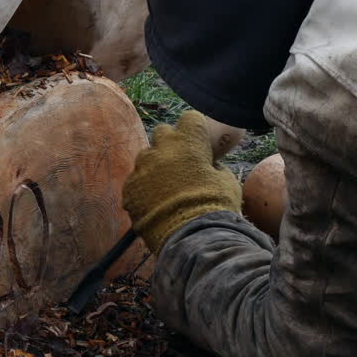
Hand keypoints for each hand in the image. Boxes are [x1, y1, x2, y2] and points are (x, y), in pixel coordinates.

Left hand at [122, 111, 242, 252]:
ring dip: (155, 166)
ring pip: (146, 157)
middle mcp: (160, 150)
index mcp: (187, 142)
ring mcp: (142, 169)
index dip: (195, 129)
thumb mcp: (227, 182)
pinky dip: (144, 189)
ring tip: (166, 186)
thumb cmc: (215, 207)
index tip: (199, 141)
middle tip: (181, 161)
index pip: (189, 118)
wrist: (191, 238)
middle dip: (171, 143)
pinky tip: (155, 203)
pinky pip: (135, 181)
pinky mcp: (129, 190)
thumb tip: (210, 168)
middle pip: (162, 132)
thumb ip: (216, 168)